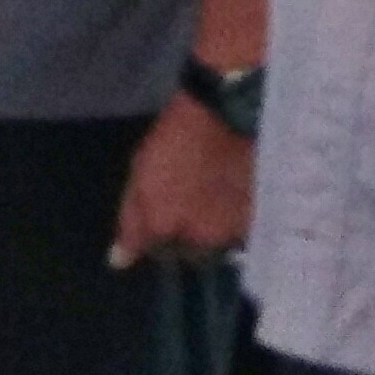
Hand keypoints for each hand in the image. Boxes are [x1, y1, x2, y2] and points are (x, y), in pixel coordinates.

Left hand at [108, 91, 252, 269]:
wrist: (224, 111)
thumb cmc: (174, 137)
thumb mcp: (140, 174)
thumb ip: (130, 222)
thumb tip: (118, 262)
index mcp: (163, 226)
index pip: (158, 254)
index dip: (161, 234)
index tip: (166, 212)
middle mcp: (198, 238)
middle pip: (190, 253)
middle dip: (188, 236)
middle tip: (192, 202)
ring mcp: (229, 231)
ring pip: (216, 243)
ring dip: (212, 229)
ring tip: (213, 197)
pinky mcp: (256, 219)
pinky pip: (240, 231)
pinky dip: (233, 219)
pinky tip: (231, 194)